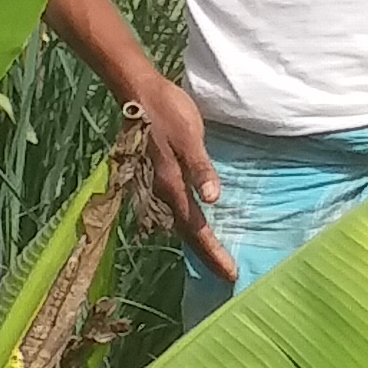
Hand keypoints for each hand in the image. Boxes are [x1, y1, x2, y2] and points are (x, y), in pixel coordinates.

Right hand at [132, 79, 239, 284]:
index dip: (213, 253)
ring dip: (196, 242)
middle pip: (186, 233)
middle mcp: (161, 193)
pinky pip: (174, 209)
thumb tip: (213, 200)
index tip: (230, 275)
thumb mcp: (189, 136)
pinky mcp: (156, 176)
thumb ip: (200, 168)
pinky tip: (195, 223)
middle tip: (226, 275)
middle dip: (206, 255)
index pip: (196, 229)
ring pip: (178, 223)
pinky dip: (188, 223)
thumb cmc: (167, 111)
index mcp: (172, 186)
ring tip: (213, 257)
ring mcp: (155, 186)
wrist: (137, 91)